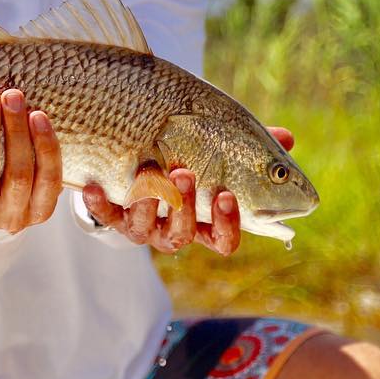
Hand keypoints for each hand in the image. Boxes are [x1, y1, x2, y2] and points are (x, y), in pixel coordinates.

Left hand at [83, 126, 294, 255]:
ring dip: (147, 199)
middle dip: (183, 205)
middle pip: (181, 234)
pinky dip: (98, 204)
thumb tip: (286, 138)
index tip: (226, 194)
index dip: (226, 223)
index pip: (222, 240)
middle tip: (184, 173)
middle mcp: (173, 231)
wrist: (136, 168)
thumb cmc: (188, 162)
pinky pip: (105, 216)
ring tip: (148, 168)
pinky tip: (93, 186)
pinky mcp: (114, 217)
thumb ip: (247, 150)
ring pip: (144, 228)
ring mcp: (142, 227)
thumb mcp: (217, 155)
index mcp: (202, 223)